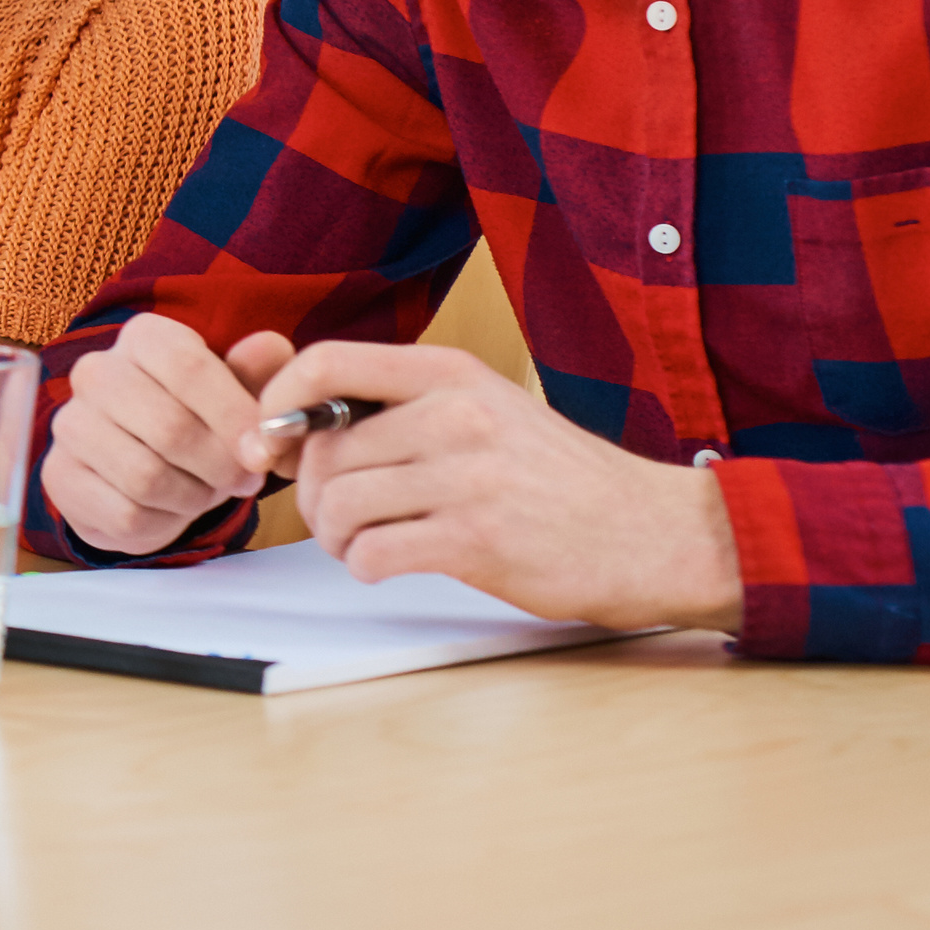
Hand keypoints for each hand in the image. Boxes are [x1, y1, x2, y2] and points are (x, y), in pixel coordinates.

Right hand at [40, 314, 298, 554]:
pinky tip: (168, 508)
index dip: (233, 414)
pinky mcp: (60, 475)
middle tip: (242, 480)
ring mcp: (70, 424)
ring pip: (146, 476)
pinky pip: (125, 513)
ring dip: (193, 496)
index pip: (187, 366)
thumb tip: (270, 347)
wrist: (142, 470)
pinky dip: (162, 521)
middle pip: (169, 426)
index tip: (262, 452)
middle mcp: (96, 372)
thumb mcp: (237, 394)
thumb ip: (259, 372)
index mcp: (143, 338)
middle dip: (220, 465)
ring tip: (205, 491)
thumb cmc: (198, 422)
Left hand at [258, 344, 740, 630]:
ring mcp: (469, 478)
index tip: (273, 441)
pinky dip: (363, 566)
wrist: (656, 534)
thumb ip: (401, 411)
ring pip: (341, 505)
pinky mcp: (477, 540)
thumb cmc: (559, 479)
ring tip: (364, 544)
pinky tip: (387, 565)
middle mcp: (458, 416)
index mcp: (452, 374)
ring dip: (335, 537)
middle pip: (327, 450)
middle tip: (339, 518)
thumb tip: (293, 426)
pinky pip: (372, 553)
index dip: (280, 401)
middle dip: (315, 494)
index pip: (328, 362)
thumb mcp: (485, 412)